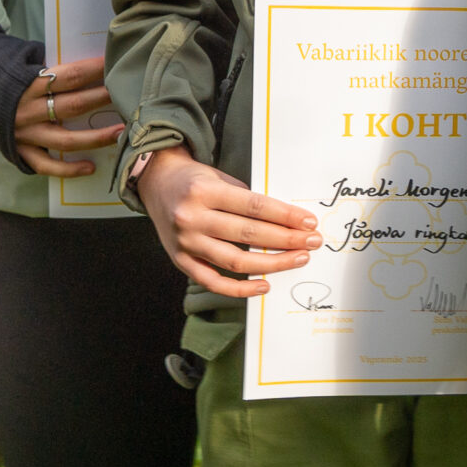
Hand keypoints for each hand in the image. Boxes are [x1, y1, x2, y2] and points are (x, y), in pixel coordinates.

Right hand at [12, 56, 118, 177]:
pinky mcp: (20, 151)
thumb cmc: (4, 72)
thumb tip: (89, 65)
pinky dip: (69, 169)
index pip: (70, 76)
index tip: (116, 65)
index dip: (96, 70)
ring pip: (65, 140)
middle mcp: (28, 109)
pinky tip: (90, 167)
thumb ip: (50, 68)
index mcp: (28, 83)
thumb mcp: (22, 62)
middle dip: (102, 100)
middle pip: (72, 106)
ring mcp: (25, 134)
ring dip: (95, 137)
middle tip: (126, 96)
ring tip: (120, 133)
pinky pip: (47, 165)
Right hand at [136, 147, 319, 297]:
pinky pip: (213, 281)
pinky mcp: (181, 260)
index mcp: (204, 191)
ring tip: (297, 259)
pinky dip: (240, 288)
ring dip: (272, 264)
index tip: (308, 222)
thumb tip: (285, 221)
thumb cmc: (193, 180)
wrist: (155, 183)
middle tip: (311, 242)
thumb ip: (245, 199)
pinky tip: (264, 284)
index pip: (254, 207)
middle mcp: (192, 217)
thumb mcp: (218, 177)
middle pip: (248, 234)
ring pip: (235, 261)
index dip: (285, 216)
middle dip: (286, 240)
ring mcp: (185, 242)